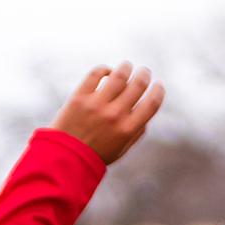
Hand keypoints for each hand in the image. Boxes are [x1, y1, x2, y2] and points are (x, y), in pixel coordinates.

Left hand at [50, 62, 164, 164]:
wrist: (65, 157)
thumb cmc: (97, 154)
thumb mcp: (122, 149)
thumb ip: (137, 131)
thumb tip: (146, 111)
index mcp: (128, 129)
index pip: (152, 103)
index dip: (159, 90)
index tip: (159, 84)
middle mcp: (115, 115)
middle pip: (138, 84)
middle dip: (145, 74)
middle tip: (144, 72)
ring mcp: (96, 105)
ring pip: (119, 74)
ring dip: (127, 67)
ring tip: (127, 66)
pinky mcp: (80, 97)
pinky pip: (96, 74)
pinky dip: (105, 69)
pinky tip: (107, 72)